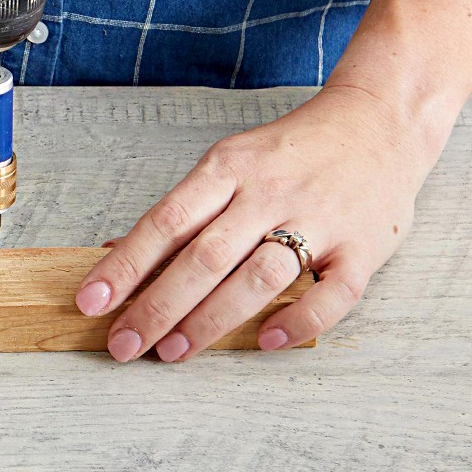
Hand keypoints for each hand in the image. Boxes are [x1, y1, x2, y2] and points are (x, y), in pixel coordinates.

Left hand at [75, 82, 448, 360]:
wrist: (380, 119)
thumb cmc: (294, 150)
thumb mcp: (231, 163)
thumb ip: (184, 210)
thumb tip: (119, 252)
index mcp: (230, 168)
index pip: (166, 221)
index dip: (125, 265)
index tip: (91, 301)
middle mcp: (270, 192)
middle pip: (205, 256)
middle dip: (158, 306)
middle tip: (124, 344)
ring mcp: (319, 220)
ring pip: (259, 277)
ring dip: (211, 320)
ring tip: (174, 352)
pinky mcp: (363, 248)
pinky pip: (331, 295)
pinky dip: (297, 321)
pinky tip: (265, 341)